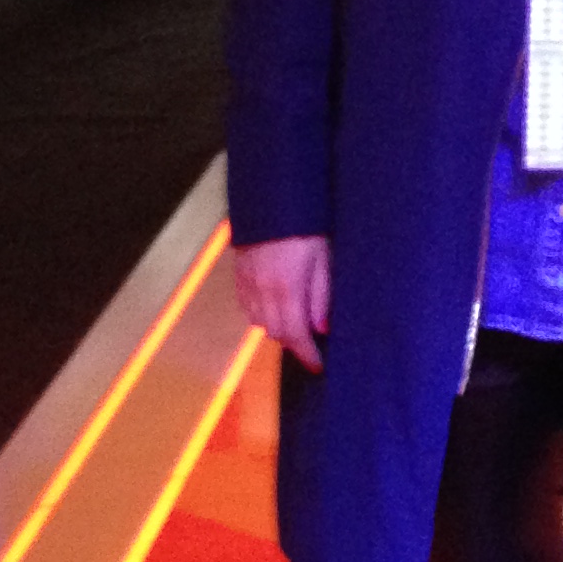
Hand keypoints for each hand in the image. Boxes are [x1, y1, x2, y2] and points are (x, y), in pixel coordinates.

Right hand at [233, 233, 331, 368]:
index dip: (307, 355)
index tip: (318, 366)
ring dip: (277, 327)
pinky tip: (275, 305)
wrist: (271, 195)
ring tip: (296, 323)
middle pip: (275, 332)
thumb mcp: (323, 258)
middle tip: (311, 344)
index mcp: (286, 288)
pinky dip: (261, 313)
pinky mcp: (239, 272)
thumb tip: (321, 328)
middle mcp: (262, 290)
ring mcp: (247, 282)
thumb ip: (322, 295)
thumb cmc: (306, 224)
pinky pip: (247, 305)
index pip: (295, 335)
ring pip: (259, 321)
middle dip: (294, 343)